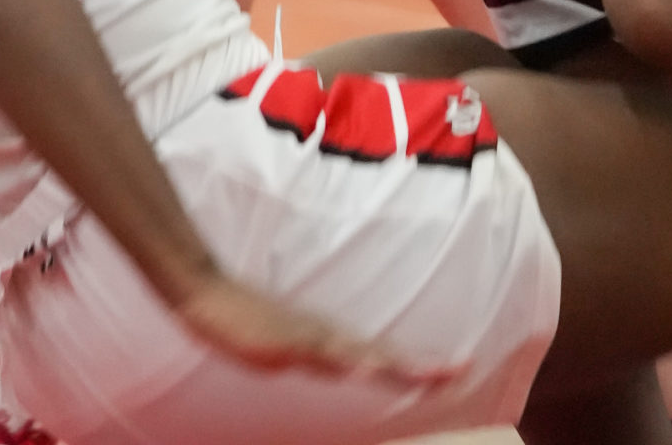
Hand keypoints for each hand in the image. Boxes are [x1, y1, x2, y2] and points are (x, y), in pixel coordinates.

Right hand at [175, 267, 446, 388]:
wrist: (210, 296)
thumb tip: (346, 367)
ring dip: (390, 364)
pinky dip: (343, 361)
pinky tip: (361, 369)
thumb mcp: (290, 347)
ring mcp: (306, 337)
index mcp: (332, 341)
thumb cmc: (249, 320)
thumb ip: (319, 355)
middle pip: (382, 354)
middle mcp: (327, 337)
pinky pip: (317, 352)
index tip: (460, 370)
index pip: (385, 356)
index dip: (420, 365)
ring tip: (425, 374)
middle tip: (462, 371)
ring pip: (357, 352)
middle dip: (421, 367)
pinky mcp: (282, 340)